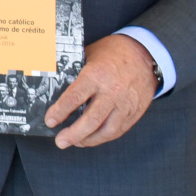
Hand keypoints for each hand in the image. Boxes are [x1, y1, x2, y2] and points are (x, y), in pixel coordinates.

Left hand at [45, 34, 159, 148]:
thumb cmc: (112, 53)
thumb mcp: (89, 55)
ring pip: (107, 130)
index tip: (50, 121)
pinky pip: (119, 130)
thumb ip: (74, 72)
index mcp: (96, 75)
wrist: (144, 54)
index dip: (60, 112)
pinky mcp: (135, 111)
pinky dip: (103, 137)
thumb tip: (53, 87)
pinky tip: (92, 138)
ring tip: (75, 142)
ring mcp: (126, 103)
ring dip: (89, 140)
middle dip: (73, 134)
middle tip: (61, 141)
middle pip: (91, 120)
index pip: (75, 98)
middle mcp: (112, 91)